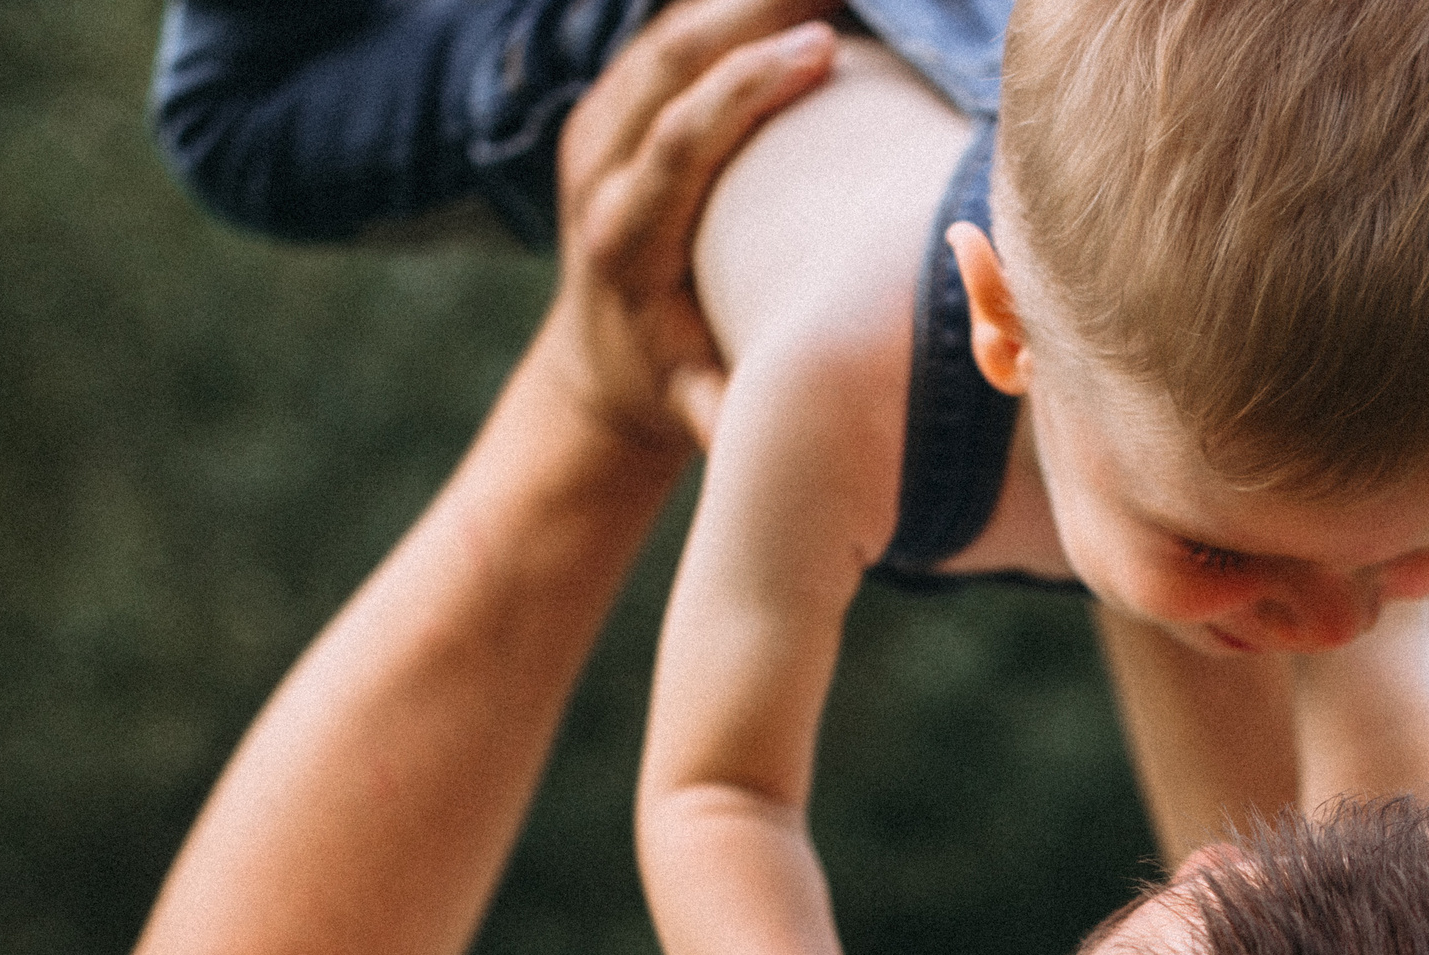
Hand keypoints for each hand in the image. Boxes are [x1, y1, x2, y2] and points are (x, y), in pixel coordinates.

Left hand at [534, 0, 837, 454]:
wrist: (594, 370)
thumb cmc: (670, 392)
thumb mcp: (703, 411)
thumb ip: (750, 420)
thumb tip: (835, 438)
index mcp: (626, 237)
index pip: (681, 138)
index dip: (747, 86)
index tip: (825, 49)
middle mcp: (599, 169)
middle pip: (669, 58)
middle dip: (753, 7)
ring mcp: (598, 129)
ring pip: (667, 30)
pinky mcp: (612, 109)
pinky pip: (673, 35)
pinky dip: (733, 7)